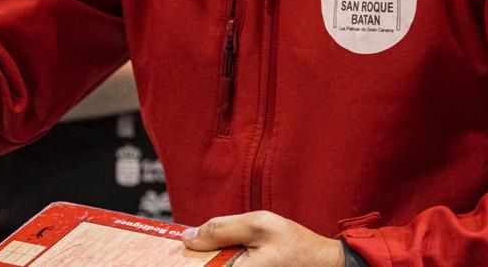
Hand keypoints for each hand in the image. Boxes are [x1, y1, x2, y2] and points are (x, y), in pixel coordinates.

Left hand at [182, 211, 344, 266]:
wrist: (324, 265)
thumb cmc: (296, 245)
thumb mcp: (259, 225)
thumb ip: (222, 228)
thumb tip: (188, 236)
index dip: (181, 259)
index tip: (164, 252)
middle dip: (196, 258)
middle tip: (187, 243)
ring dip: (209, 260)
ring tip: (202, 248)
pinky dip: (220, 262)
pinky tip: (220, 254)